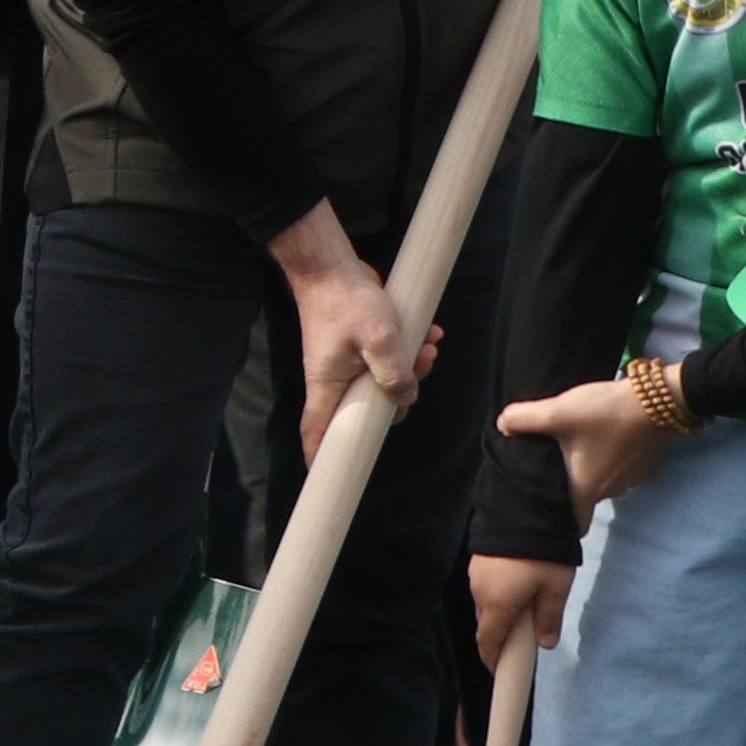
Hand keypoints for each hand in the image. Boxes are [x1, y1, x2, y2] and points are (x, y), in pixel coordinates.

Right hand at [273, 207, 430, 462]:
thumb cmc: (347, 302)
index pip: (317, 431)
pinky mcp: (356, 346)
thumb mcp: (379, 339)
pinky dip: (406, 352)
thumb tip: (406, 398)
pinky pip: (385, 360)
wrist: (332, 267)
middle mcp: (333, 379)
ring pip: (380, 382)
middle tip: (420, 373)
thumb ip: (395, 373)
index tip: (326, 478)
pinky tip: (426, 334)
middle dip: (397, 399)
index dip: (320, 456)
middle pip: (363, 408)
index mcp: (327, 385)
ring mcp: (344, 363)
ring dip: (409, 369)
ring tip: (428, 346)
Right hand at [470, 550, 575, 671]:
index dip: (493, 659)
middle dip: (501, 636)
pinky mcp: (479, 559)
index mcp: (497, 604)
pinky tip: (518, 588)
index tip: (500, 671)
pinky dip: (499, 596)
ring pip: (486, 604)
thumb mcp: (556, 587)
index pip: (488, 642)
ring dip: (501, 613)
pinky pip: (486, 587)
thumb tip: (545, 643)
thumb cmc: (544, 553)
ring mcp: (476, 574)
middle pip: (486, 624)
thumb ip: (549, 618)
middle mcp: (480, 592)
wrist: (527, 508)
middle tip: (523, 640)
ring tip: (527, 609)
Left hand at [495, 375, 680, 516]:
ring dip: (591, 469)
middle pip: (584, 497)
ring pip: (603, 481)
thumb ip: (523, 419)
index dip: (558, 523)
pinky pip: (620, 468)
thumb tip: (503, 425)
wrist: (660, 399)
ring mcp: (632, 479)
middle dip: (569, 486)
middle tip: (553, 466)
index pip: (573, 523)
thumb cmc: (605, 412)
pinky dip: (610, 458)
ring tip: (576, 447)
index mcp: (587, 489)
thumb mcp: (557, 412)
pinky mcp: (645, 465)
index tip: (545, 512)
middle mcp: (611, 491)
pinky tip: (602, 438)